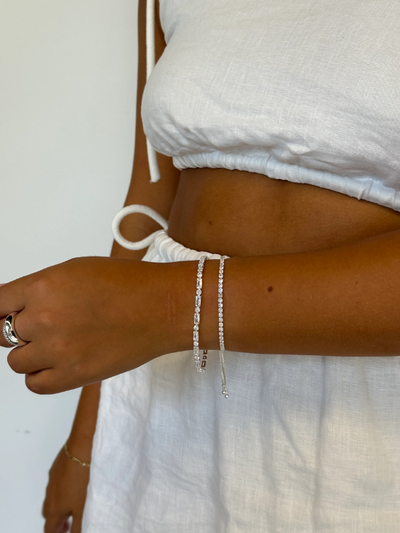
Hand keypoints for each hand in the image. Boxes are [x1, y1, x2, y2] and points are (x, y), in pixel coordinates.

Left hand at [0, 257, 189, 392]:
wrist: (163, 307)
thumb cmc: (128, 284)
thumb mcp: (75, 271)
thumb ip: (40, 289)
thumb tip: (18, 307)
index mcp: (42, 286)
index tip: (0, 315)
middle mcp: (43, 319)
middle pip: (2, 333)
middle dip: (20, 329)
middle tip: (43, 325)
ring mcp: (57, 350)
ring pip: (16, 361)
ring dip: (31, 352)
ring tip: (58, 342)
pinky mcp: (73, 376)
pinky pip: (34, 384)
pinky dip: (40, 375)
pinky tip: (57, 362)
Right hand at [42, 446, 89, 532]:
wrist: (80, 450)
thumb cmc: (83, 479)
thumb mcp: (84, 508)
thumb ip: (79, 525)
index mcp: (55, 509)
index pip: (49, 529)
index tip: (66, 532)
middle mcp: (50, 496)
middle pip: (48, 515)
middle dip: (57, 521)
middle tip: (69, 523)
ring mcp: (52, 481)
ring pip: (51, 499)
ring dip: (59, 506)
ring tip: (73, 506)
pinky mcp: (56, 469)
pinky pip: (55, 485)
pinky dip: (61, 491)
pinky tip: (74, 486)